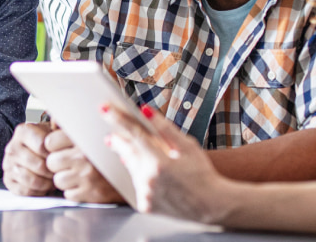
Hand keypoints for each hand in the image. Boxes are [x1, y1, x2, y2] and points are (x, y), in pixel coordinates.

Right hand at [3, 122, 55, 195]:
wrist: (34, 151)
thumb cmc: (47, 141)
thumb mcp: (53, 130)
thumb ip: (58, 128)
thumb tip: (60, 126)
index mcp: (23, 131)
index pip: (42, 146)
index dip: (55, 154)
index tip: (62, 156)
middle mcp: (12, 147)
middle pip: (38, 165)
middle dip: (53, 171)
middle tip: (61, 172)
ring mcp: (8, 164)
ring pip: (31, 179)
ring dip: (46, 183)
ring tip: (54, 179)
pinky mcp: (7, 180)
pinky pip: (24, 191)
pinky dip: (38, 192)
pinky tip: (45, 187)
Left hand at [45, 128, 123, 202]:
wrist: (132, 174)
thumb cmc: (111, 153)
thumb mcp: (96, 132)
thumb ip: (74, 127)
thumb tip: (54, 122)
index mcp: (85, 137)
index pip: (51, 142)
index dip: (54, 145)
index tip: (61, 147)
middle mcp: (86, 156)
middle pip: (52, 162)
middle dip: (58, 163)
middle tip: (70, 162)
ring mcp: (88, 176)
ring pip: (58, 180)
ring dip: (65, 178)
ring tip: (78, 173)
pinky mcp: (90, 194)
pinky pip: (68, 194)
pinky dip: (74, 191)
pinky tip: (85, 184)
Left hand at [102, 104, 229, 222]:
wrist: (211, 205)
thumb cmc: (202, 173)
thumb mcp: (188, 146)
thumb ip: (165, 128)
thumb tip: (146, 111)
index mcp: (160, 162)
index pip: (134, 134)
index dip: (118, 119)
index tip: (104, 108)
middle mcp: (149, 179)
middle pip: (126, 152)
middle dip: (118, 140)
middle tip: (111, 134)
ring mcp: (145, 194)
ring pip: (131, 168)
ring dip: (130, 158)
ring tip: (132, 150)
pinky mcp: (144, 206)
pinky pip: (136, 185)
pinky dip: (139, 175)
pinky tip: (147, 171)